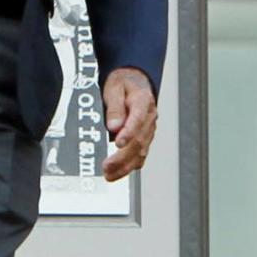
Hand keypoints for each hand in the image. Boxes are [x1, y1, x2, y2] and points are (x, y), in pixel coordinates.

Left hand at [102, 67, 156, 182]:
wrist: (135, 81)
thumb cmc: (123, 84)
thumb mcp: (114, 88)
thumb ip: (114, 107)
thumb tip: (113, 126)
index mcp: (143, 102)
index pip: (139, 119)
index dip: (129, 132)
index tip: (118, 143)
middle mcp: (150, 118)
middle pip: (139, 141)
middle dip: (122, 157)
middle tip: (107, 166)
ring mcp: (149, 130)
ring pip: (141, 152)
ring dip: (125, 166)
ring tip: (109, 174)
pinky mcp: (145, 138)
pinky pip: (140, 155)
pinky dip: (130, 166)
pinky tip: (118, 173)